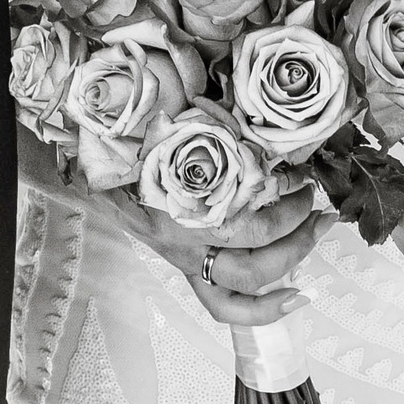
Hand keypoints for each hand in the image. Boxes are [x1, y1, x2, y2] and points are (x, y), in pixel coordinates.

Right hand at [18, 119, 323, 326]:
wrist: (85, 159)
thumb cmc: (128, 131)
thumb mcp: (170, 109)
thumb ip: (208, 106)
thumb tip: (249, 92)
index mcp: (180, 198)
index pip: (248, 215)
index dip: (286, 197)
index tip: (303, 172)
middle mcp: (184, 235)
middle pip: (257, 250)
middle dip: (299, 227)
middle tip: (318, 201)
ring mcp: (185, 257)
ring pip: (247, 282)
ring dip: (293, 259)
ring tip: (317, 231)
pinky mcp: (186, 268)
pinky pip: (224, 306)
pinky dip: (262, 311)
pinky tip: (296, 299)